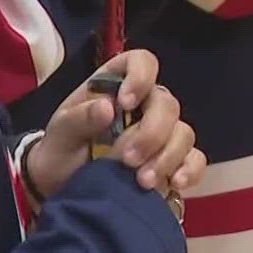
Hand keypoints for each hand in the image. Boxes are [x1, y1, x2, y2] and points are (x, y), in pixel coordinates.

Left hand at [23, 50, 203, 200]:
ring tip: (142, 182)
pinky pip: (193, 160)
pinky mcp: (171, 164)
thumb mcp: (59, 135)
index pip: (142, 62)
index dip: (141, 76)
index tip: (125, 103)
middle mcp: (144, 105)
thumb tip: (108, 108)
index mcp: (116, 85)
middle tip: (127, 160)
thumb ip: (78, 119)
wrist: (60, 190)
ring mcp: (160, 135)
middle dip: (152, 133)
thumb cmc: (60, 151)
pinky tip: (175, 184)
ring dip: (166, 157)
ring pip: (183, 133)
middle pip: (167, 104)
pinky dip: (189, 170)